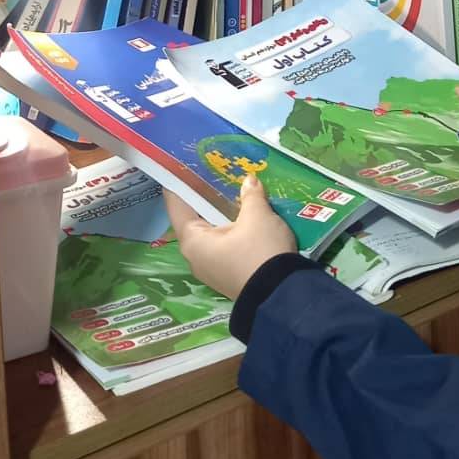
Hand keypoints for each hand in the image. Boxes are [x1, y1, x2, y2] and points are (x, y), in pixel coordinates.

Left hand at [164, 175, 297, 299]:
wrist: (281, 295)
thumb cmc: (260, 251)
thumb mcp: (258, 217)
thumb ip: (251, 195)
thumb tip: (249, 180)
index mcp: (193, 240)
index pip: (177, 204)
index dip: (179, 182)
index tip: (182, 163)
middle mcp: (195, 255)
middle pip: (194, 217)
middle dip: (205, 195)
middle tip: (214, 171)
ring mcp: (211, 267)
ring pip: (210, 231)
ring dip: (220, 212)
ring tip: (231, 189)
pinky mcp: (227, 272)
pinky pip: (223, 243)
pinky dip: (229, 227)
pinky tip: (243, 215)